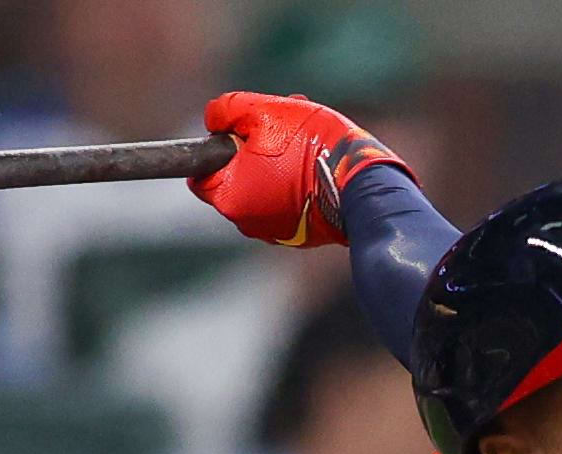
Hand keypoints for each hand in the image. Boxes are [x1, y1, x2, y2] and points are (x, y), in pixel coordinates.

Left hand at [192, 90, 405, 247]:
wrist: (362, 185)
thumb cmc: (312, 146)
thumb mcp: (266, 111)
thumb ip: (228, 109)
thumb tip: (212, 117)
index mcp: (228, 196)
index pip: (200, 173)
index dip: (217, 146)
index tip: (240, 132)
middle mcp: (245, 222)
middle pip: (234, 179)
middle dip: (251, 151)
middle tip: (280, 128)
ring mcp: (273, 232)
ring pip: (261, 189)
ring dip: (274, 164)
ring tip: (304, 140)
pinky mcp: (298, 235)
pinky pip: (284, 204)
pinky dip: (292, 184)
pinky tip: (315, 163)